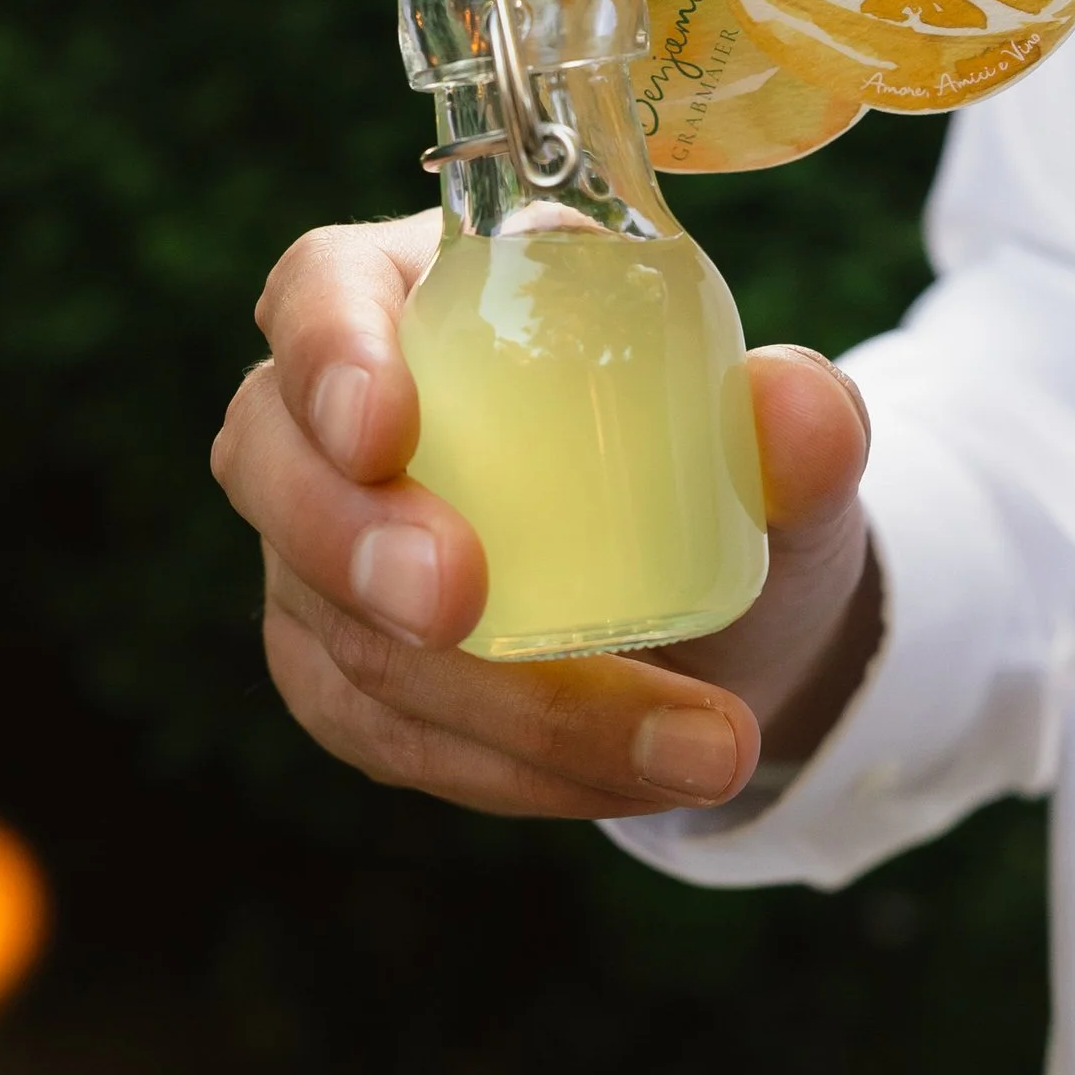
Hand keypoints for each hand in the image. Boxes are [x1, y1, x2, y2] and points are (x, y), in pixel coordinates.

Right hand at [211, 212, 879, 817]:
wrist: (726, 613)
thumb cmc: (723, 478)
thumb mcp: (786, 450)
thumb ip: (801, 423)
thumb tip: (793, 409)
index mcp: (431, 297)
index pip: (324, 289)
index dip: (330, 353)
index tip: (384, 427)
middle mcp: (336, 420)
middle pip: (273, 465)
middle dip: (354, 543)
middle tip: (455, 603)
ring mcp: (317, 554)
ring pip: (342, 632)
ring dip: (498, 706)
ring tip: (685, 748)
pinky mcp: (338, 670)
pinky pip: (385, 734)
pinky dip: (510, 769)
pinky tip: (630, 785)